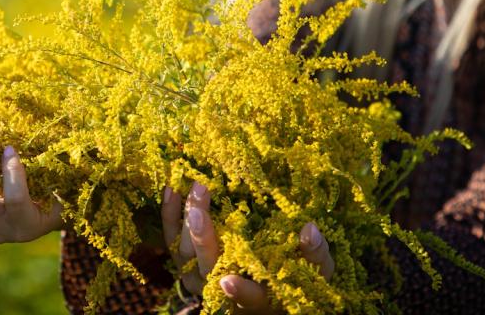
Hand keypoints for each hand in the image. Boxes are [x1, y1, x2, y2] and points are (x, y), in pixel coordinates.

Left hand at [161, 182, 333, 312]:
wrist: (263, 283)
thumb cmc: (293, 275)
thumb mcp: (313, 271)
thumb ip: (315, 254)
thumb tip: (310, 228)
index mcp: (258, 297)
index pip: (249, 297)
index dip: (239, 291)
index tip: (228, 282)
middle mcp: (223, 289)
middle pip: (207, 268)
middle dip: (202, 238)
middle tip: (200, 207)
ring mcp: (200, 276)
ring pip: (185, 253)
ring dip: (186, 219)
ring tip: (195, 186)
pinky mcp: (186, 261)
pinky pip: (170, 239)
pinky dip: (169, 214)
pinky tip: (172, 187)